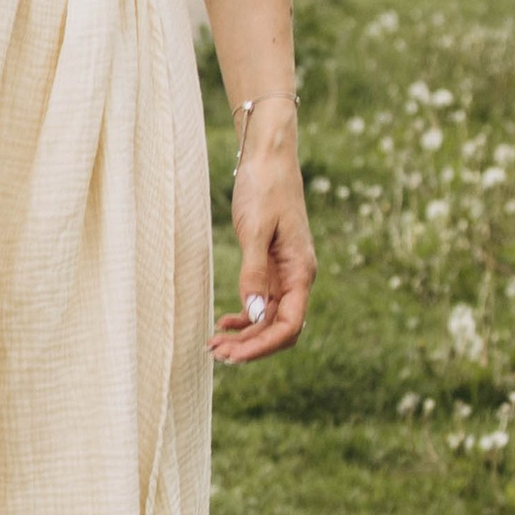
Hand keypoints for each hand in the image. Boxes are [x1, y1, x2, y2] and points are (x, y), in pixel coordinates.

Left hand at [214, 144, 314, 366]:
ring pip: (268, 319)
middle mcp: (297, 278)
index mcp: (300, 271)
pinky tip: (224, 323)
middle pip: (279, 329)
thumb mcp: (254, 230)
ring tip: (214, 345)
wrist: (268, 158)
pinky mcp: (271, 266)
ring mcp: (285, 274)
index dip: (264, 346)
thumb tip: (253, 314)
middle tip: (215, 354)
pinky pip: (261, 303)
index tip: (235, 355)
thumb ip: (254, 273)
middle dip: (250, 346)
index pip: (290, 325)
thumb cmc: (264, 188)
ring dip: (244, 335)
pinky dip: (244, 317)